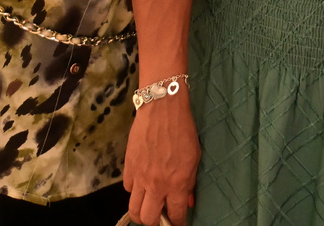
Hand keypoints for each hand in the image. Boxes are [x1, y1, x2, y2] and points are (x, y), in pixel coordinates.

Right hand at [124, 95, 199, 225]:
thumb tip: (187, 201)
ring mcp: (140, 178)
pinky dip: (134, 191)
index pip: (175, 215)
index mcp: (177, 183)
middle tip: (160, 217)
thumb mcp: (194, 157)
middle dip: (155, 223)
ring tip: (148, 207)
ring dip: (141, 213)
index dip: (177, 223)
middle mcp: (157, 185)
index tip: (177, 223)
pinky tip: (142, 184)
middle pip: (149, 219)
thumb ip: (190, 182)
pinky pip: (128, 189)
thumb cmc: (183, 130)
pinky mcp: (128, 168)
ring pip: (134, 209)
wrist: (161, 109)